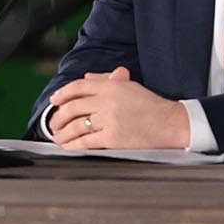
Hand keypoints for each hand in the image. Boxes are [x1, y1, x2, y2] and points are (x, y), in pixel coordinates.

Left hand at [46, 67, 189, 149]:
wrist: (171, 123)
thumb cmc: (151, 105)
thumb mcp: (129, 86)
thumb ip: (105, 80)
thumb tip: (86, 77)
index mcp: (110, 86)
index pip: (78, 86)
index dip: (62, 93)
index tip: (54, 101)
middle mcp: (107, 101)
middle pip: (73, 107)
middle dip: (58, 116)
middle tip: (52, 123)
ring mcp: (109, 119)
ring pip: (77, 125)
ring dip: (63, 132)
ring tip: (57, 136)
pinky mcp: (114, 138)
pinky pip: (87, 141)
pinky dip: (74, 144)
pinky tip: (68, 146)